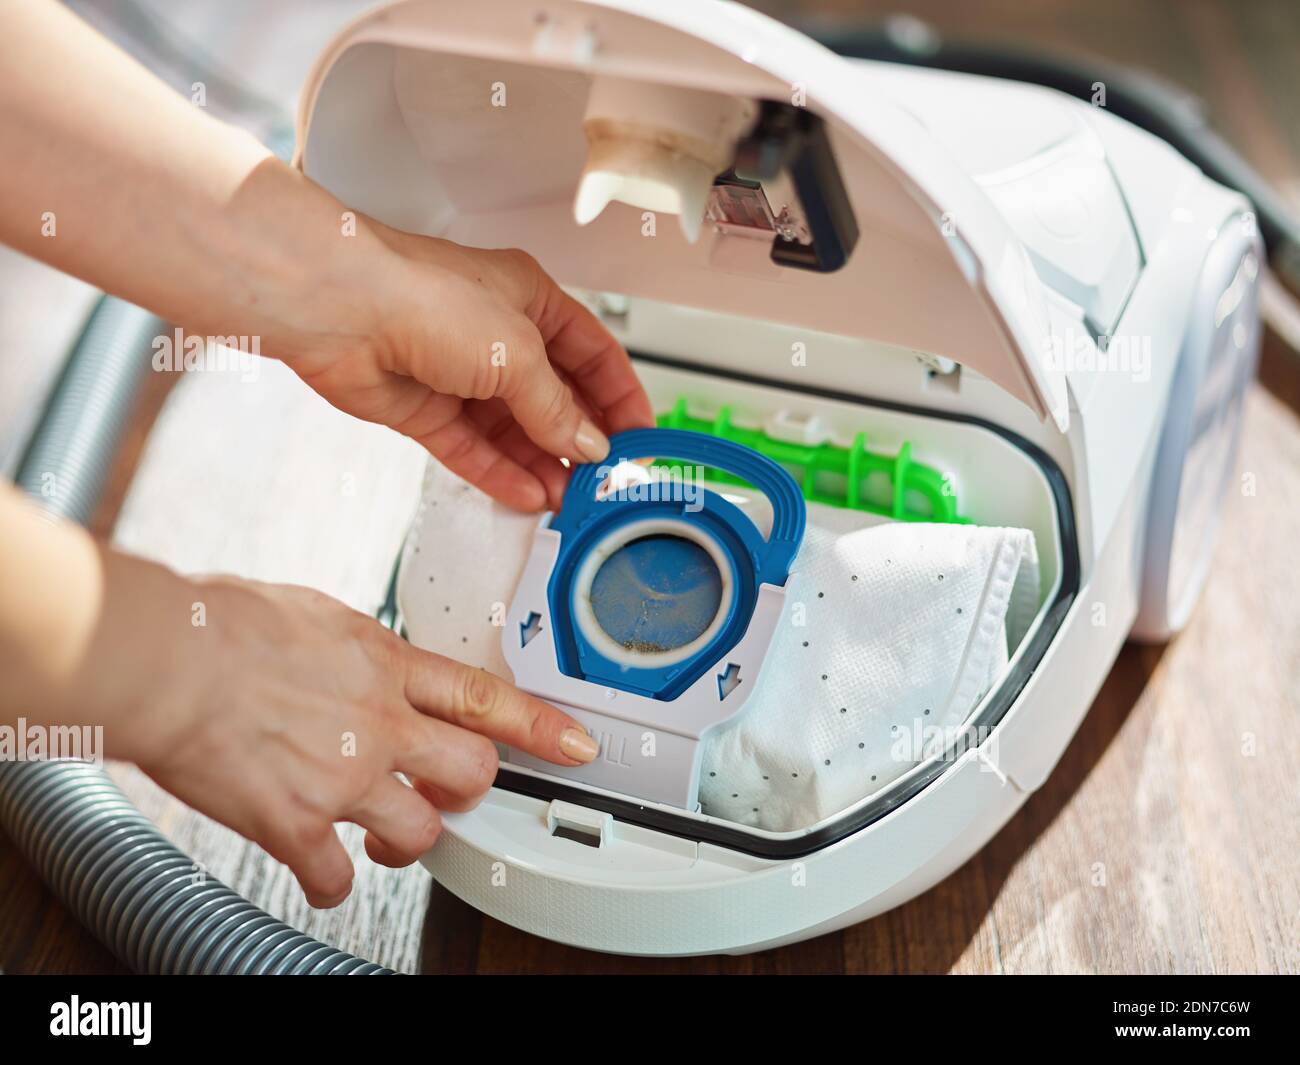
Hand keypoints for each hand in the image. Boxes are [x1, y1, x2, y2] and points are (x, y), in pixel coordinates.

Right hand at [136, 574, 598, 906]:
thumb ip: (359, 649)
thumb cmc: (222, 624)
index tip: (577, 744)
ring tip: (383, 836)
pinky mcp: (298, 823)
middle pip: (473, 774)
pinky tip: (317, 866)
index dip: (541, 726)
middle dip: (470, 789)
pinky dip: (330, 881)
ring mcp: (345, 777)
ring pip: (422, 832)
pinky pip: (337, 879)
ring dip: (408, 841)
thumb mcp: (317, 614)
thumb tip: (366, 660)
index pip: (486, 698)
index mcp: (385, 665)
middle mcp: (379, 723)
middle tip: (447, 790)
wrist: (167, 658)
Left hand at [282, 227, 655, 511]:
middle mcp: (496, 335)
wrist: (336, 309)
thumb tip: (586, 444)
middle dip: (580, 440)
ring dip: (542, 465)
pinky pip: (473, 450)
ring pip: (513, 431)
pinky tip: (527, 495)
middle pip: (554, 397)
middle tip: (606, 479)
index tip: (640, 438)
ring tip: (570, 499)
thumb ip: (556, 408)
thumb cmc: (419, 294)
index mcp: (529, 299)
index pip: (593, 353)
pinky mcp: (424, 409)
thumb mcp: (518, 352)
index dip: (620, 396)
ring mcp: (458, 374)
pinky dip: (500, 474)